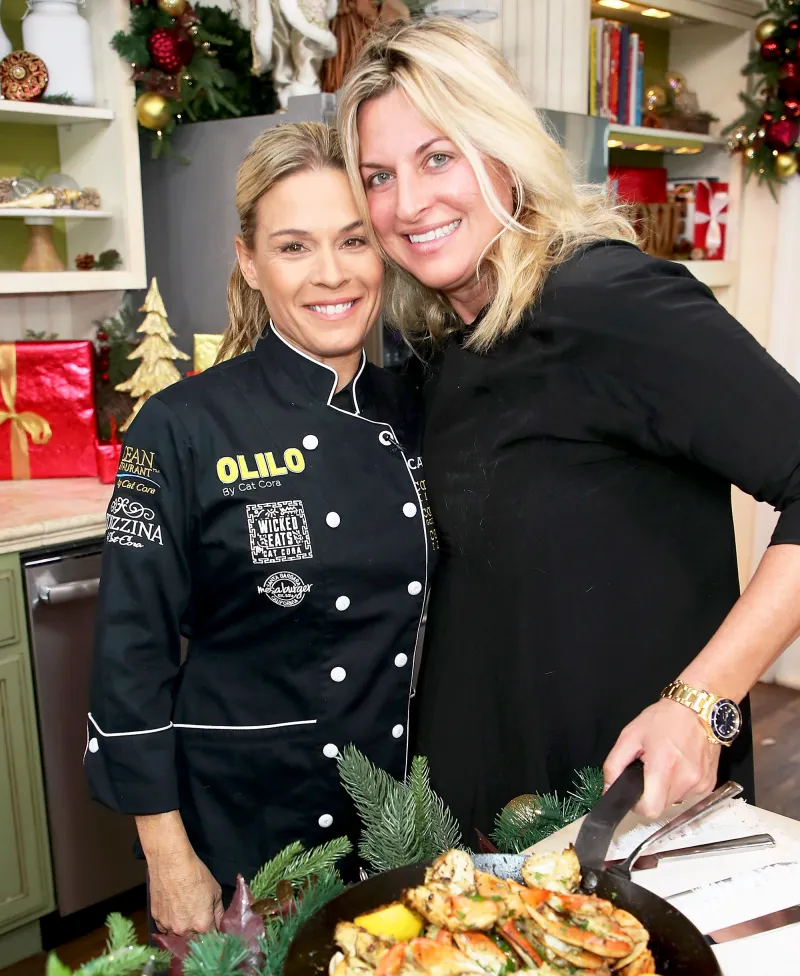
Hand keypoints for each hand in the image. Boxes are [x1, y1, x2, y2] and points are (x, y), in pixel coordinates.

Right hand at [148, 850, 222, 937]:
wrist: (172, 863)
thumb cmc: (197, 875)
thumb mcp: (216, 892)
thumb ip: (218, 913)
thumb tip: (220, 925)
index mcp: (202, 925)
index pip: (210, 939)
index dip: (213, 934)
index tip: (213, 928)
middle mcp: (184, 931)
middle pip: (193, 941)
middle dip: (198, 935)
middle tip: (199, 920)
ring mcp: (168, 926)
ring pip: (177, 937)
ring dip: (183, 931)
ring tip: (185, 915)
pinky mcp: (156, 919)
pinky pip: (165, 929)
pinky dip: (170, 924)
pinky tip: (174, 912)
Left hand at [603, 698, 720, 819]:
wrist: (697, 708)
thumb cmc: (663, 719)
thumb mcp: (629, 736)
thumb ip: (614, 765)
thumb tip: (608, 788)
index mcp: (663, 767)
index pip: (650, 809)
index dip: (638, 805)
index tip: (635, 794)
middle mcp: (685, 778)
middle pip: (662, 806)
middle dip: (652, 793)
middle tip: (649, 771)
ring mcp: (700, 782)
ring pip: (676, 800)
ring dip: (666, 788)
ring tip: (666, 764)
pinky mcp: (709, 783)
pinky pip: (689, 794)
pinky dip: (681, 784)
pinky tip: (680, 765)